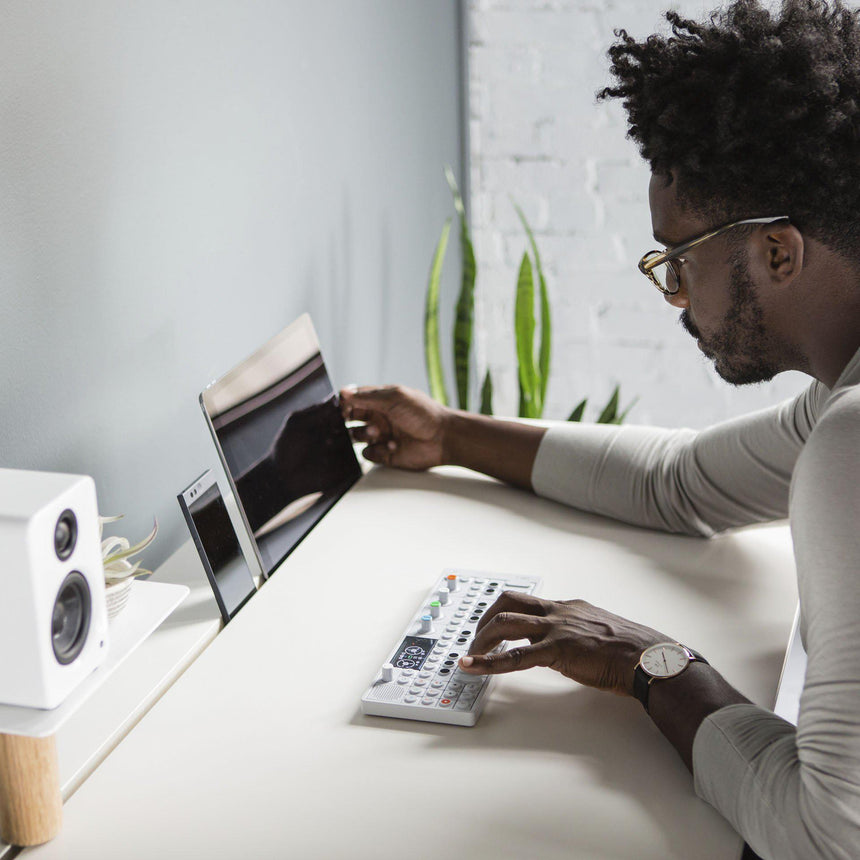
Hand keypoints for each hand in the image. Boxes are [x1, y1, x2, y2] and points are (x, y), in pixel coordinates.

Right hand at [339, 385, 450, 470]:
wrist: (443, 438)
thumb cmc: (424, 414)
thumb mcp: (394, 398)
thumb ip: (367, 396)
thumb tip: (343, 393)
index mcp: (381, 401)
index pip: (355, 399)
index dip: (346, 402)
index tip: (343, 406)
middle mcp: (380, 418)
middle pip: (352, 418)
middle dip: (348, 419)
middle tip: (350, 419)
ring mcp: (382, 436)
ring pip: (357, 436)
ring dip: (364, 434)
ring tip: (378, 432)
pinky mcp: (386, 454)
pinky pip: (368, 454)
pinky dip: (376, 451)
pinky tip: (392, 446)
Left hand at [458, 591, 669, 696]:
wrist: (649, 659)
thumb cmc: (632, 651)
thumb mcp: (598, 632)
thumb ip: (575, 633)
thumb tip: (559, 647)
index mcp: (568, 607)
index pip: (526, 602)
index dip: (503, 613)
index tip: (491, 626)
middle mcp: (559, 612)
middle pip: (508, 602)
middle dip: (485, 619)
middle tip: (475, 639)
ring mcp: (557, 629)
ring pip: (505, 622)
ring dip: (481, 638)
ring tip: (471, 654)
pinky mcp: (558, 650)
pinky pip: (515, 656)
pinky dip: (488, 662)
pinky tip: (472, 666)